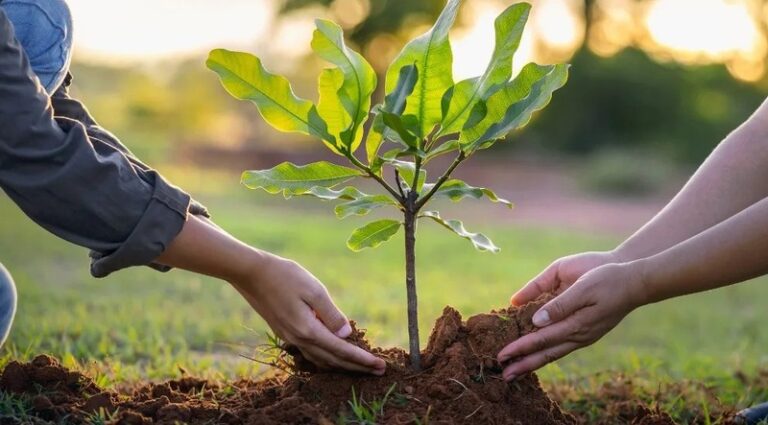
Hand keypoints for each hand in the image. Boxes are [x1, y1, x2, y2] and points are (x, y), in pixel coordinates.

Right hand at [231, 252, 385, 374]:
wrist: (252, 274)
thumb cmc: (285, 276)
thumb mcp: (314, 290)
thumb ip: (331, 314)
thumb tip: (347, 334)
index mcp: (309, 330)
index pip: (342, 351)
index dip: (363, 360)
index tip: (381, 366)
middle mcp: (299, 339)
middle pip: (334, 361)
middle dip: (358, 367)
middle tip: (379, 371)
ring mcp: (290, 338)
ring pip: (321, 360)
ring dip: (343, 366)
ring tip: (361, 367)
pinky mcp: (285, 333)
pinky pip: (311, 354)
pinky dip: (327, 359)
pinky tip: (334, 356)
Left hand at [497, 262, 646, 380]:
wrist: (636, 282)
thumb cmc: (608, 280)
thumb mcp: (583, 288)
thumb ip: (560, 305)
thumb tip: (536, 321)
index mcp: (577, 325)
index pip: (541, 340)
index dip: (520, 348)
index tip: (501, 355)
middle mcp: (580, 336)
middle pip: (546, 354)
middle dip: (524, 364)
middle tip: (504, 375)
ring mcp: (585, 336)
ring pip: (554, 353)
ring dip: (534, 362)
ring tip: (517, 371)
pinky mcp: (587, 332)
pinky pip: (562, 347)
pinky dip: (547, 353)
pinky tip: (539, 355)